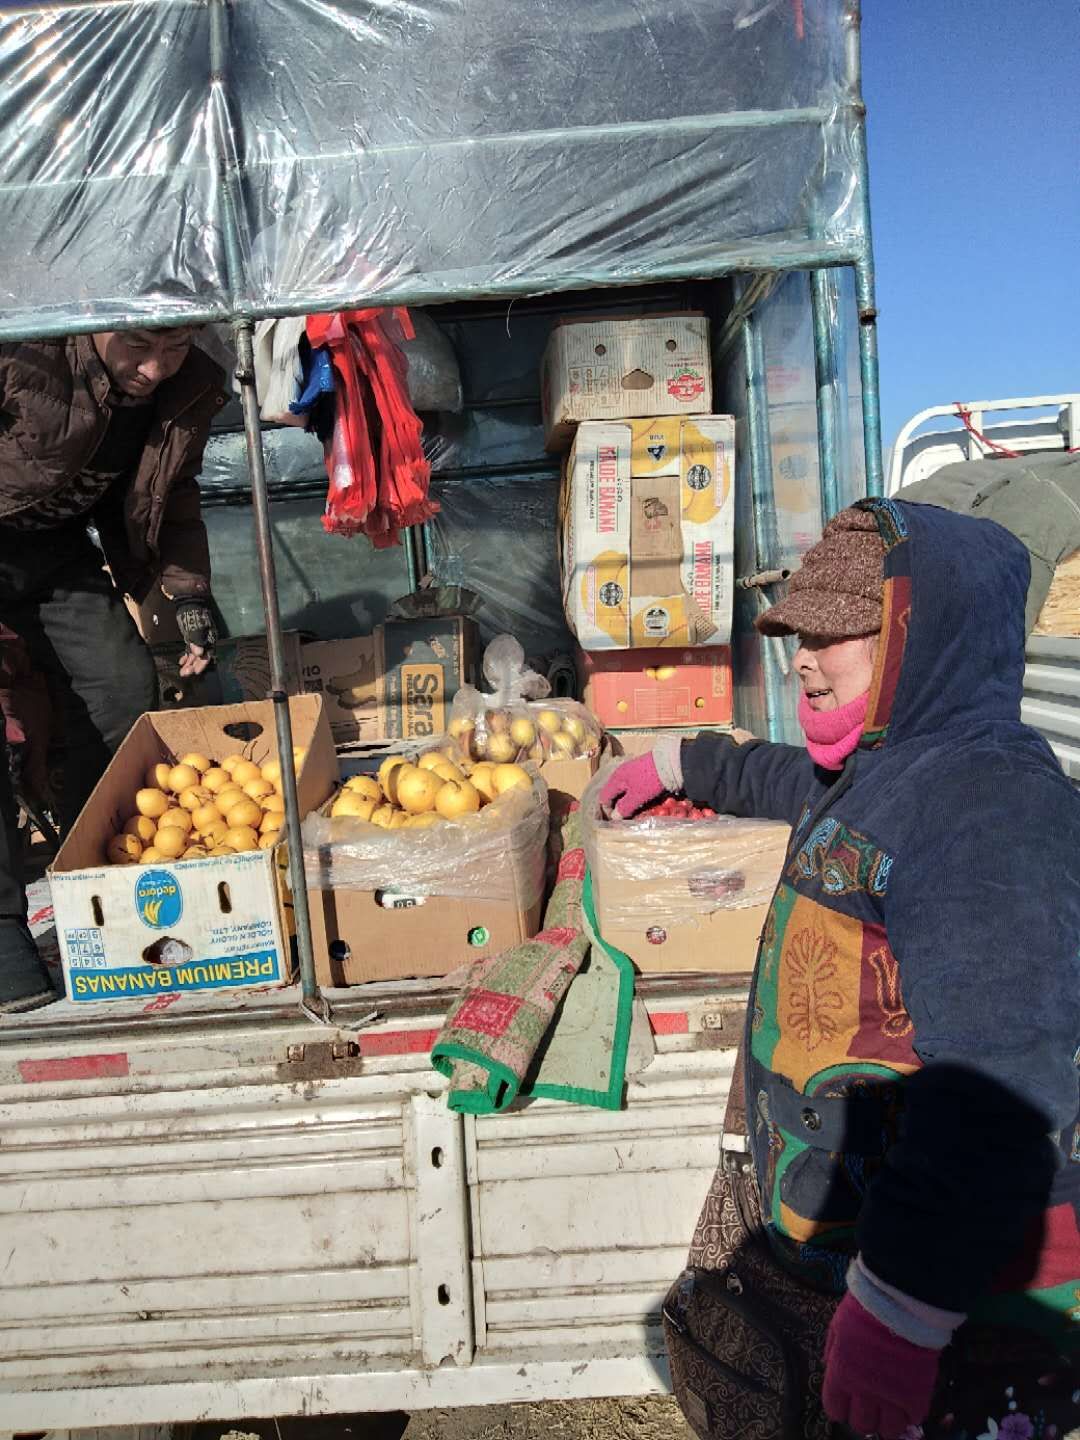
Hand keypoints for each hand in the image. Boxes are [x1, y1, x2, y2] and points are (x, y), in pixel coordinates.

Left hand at [174, 599, 216, 678]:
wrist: (187, 602)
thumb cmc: (192, 613)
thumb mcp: (194, 626)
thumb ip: (196, 640)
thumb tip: (199, 653)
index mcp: (210, 637)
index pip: (208, 653)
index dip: (202, 663)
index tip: (196, 671)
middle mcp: (206, 640)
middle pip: (201, 656)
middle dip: (194, 666)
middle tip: (186, 673)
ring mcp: (198, 639)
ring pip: (195, 654)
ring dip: (189, 663)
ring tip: (182, 671)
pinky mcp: (192, 638)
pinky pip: (190, 650)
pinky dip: (186, 656)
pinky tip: (181, 662)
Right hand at [599, 753, 667, 818]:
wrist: (670, 762)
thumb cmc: (650, 780)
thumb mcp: (637, 796)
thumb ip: (624, 807)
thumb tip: (614, 817)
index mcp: (615, 779)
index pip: (604, 798)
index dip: (608, 811)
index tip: (616, 820)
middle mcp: (620, 774)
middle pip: (613, 794)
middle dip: (618, 806)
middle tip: (626, 817)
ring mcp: (631, 771)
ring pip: (624, 790)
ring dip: (627, 801)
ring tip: (635, 811)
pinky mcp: (641, 771)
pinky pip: (633, 787)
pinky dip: (635, 795)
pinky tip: (643, 800)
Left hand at [822, 1294, 940, 1439]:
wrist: (899, 1304)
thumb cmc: (864, 1310)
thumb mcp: (838, 1327)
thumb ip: (832, 1352)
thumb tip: (829, 1368)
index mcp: (841, 1374)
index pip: (835, 1410)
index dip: (841, 1407)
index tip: (848, 1402)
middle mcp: (863, 1392)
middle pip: (862, 1425)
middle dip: (865, 1417)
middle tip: (872, 1405)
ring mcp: (891, 1397)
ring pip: (889, 1430)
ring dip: (889, 1422)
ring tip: (892, 1408)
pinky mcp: (916, 1396)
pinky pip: (914, 1419)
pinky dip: (911, 1414)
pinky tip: (910, 1401)